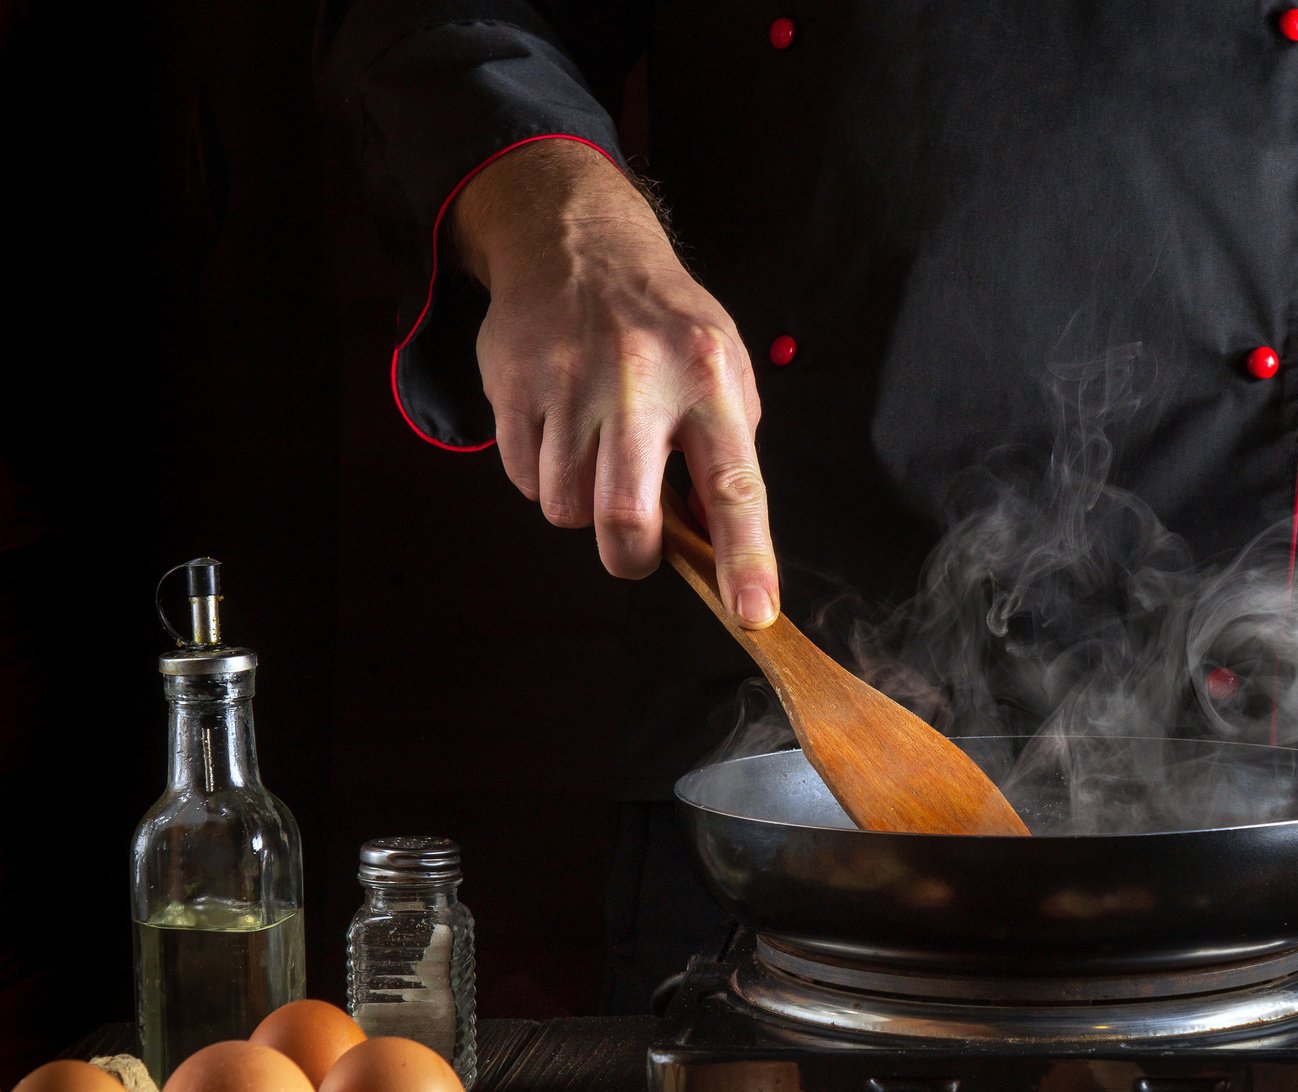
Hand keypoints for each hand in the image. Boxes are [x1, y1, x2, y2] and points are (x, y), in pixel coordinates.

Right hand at [452, 139, 778, 624]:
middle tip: (639, 546)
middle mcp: (638, 381)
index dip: (746, 559)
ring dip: (583, 508)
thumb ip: (726, 449)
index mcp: (709, 378)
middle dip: (632, 557)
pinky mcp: (513, 387)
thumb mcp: (723, 364)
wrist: (574, 242)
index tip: (753, 614)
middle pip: (626, 519)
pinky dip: (545, 478)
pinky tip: (562, 431)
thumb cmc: (661, 320)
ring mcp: (568, 384)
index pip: (735, 487)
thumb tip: (716, 541)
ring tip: (598, 454)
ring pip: (566, 509)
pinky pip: (525, 480)